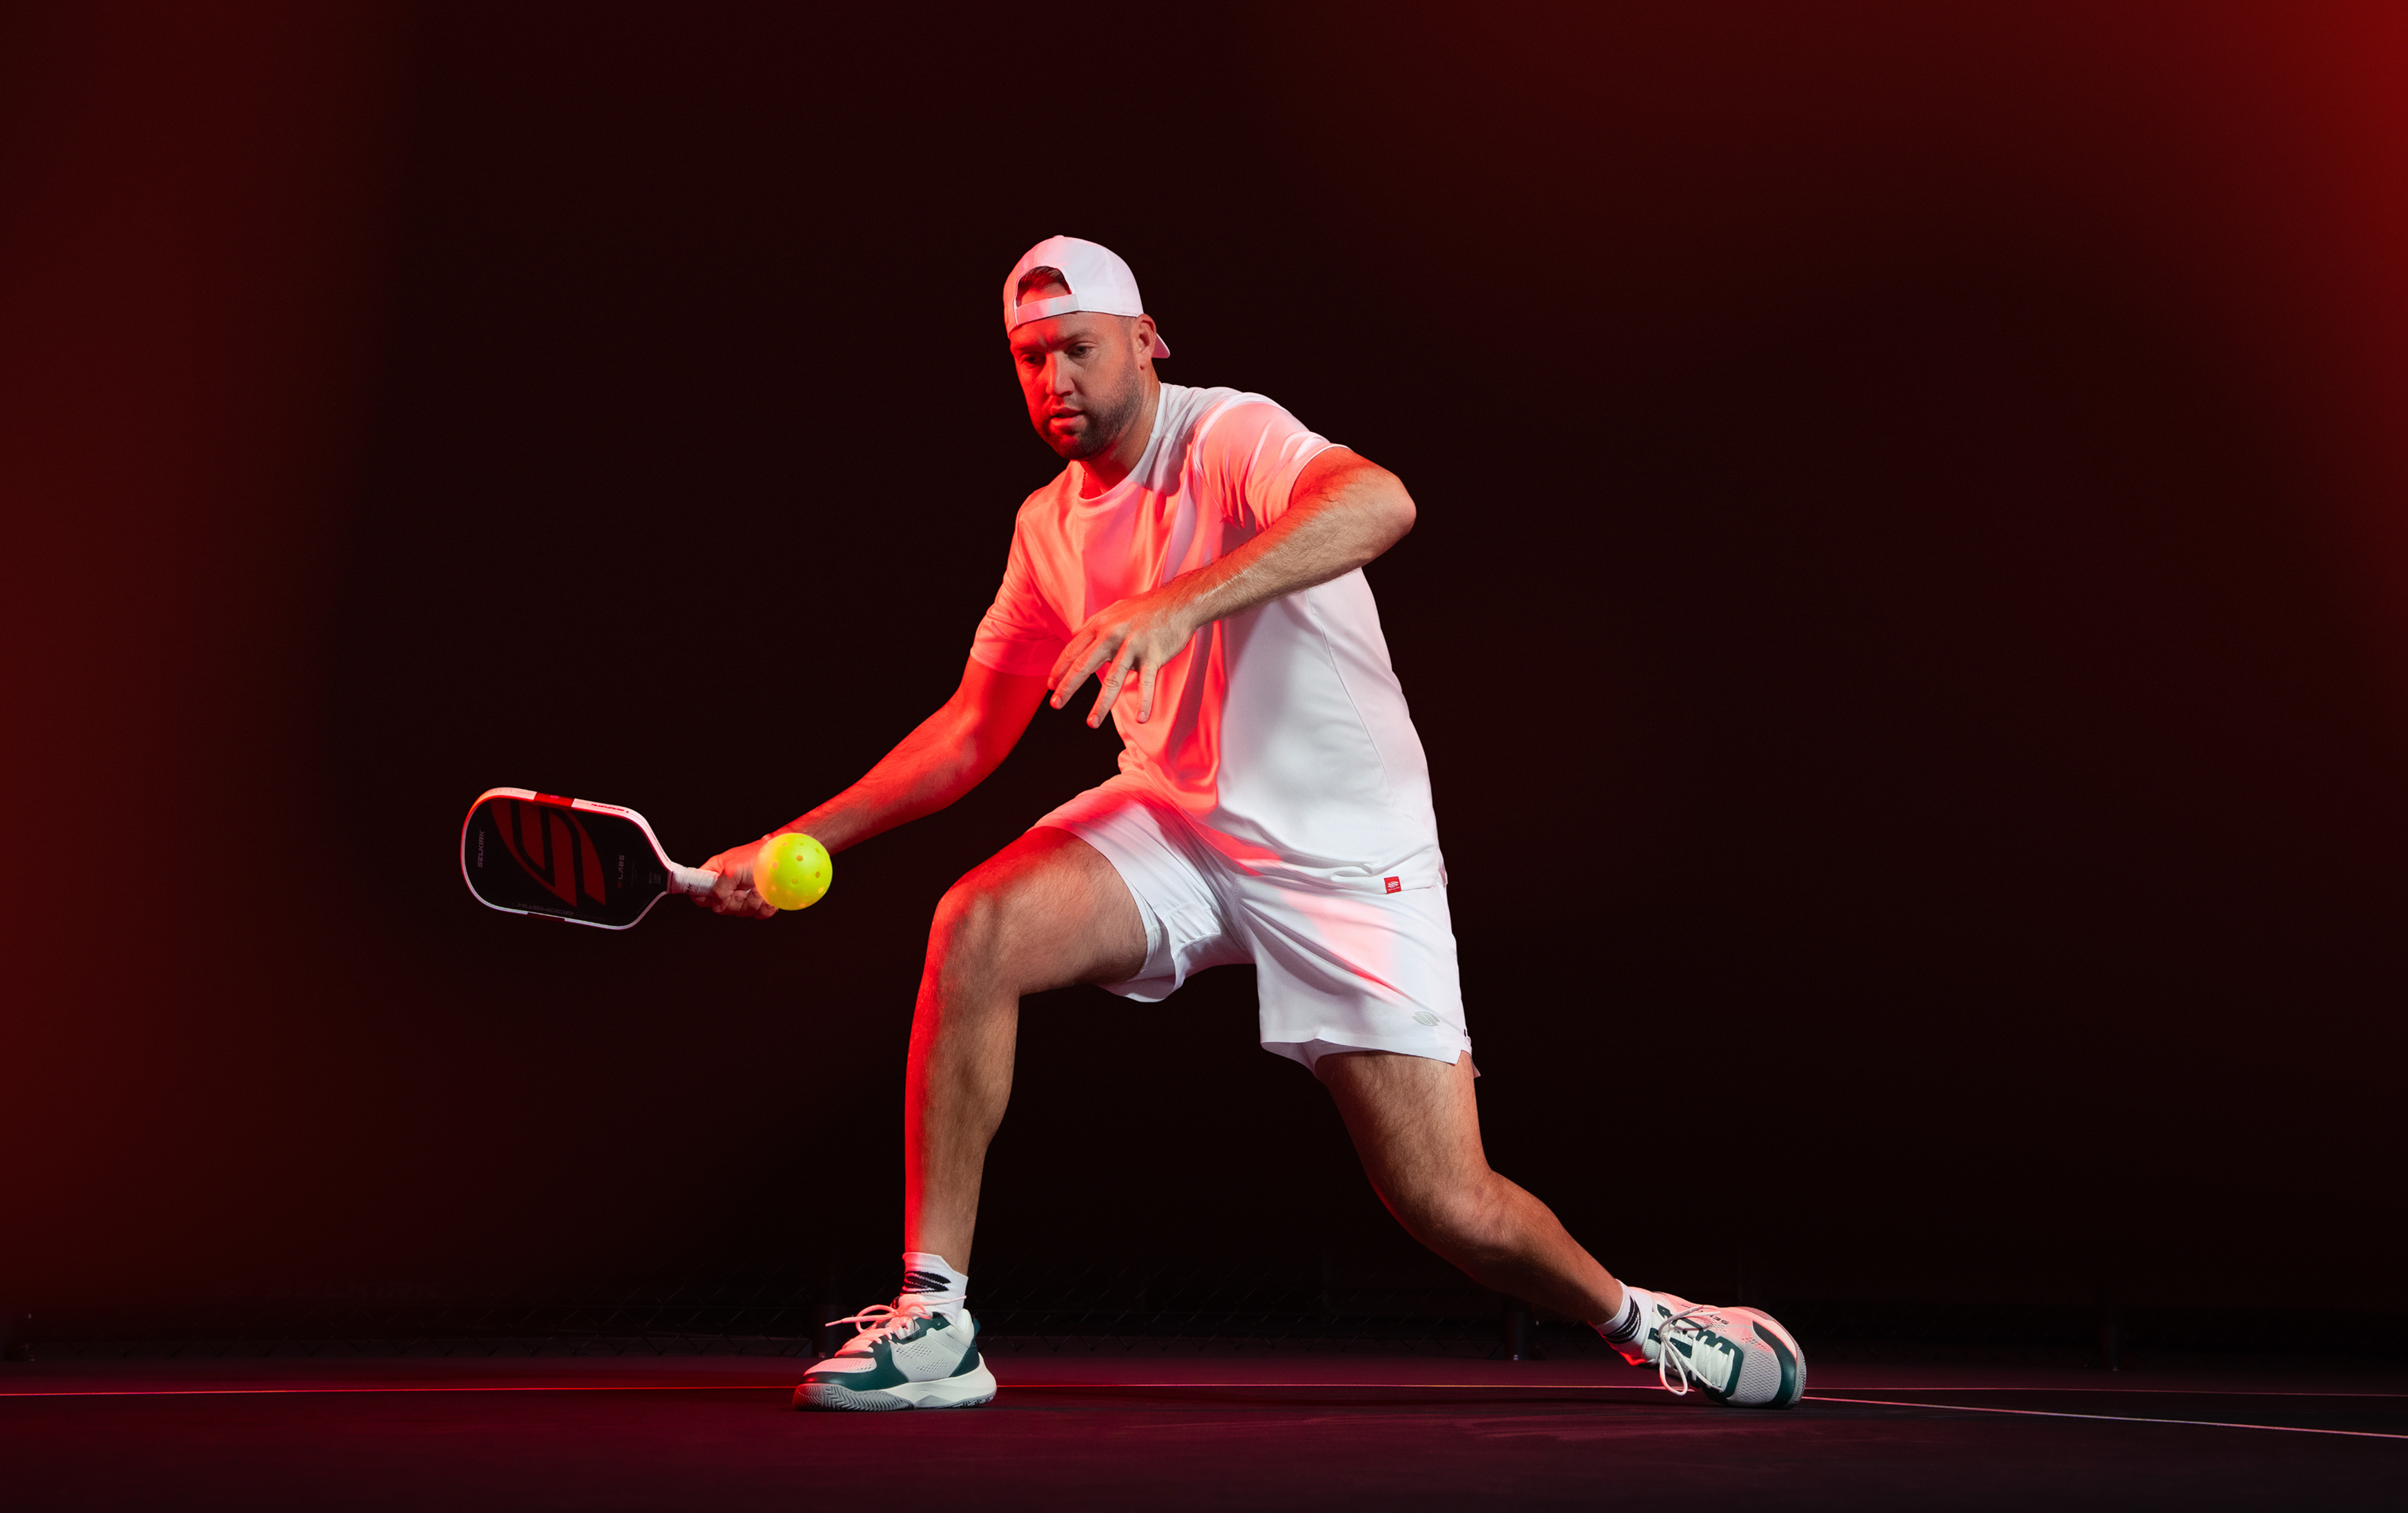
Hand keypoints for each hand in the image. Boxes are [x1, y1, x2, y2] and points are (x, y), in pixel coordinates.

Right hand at [690, 840, 778, 918]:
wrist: (782, 858)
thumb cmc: (758, 856)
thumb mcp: (732, 870)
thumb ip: (719, 889)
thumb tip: (717, 904)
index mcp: (716, 874)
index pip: (698, 893)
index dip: (704, 898)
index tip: (717, 896)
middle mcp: (728, 886)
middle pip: (721, 908)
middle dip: (735, 901)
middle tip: (742, 889)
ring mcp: (744, 895)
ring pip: (741, 913)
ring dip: (752, 902)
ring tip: (758, 887)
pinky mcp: (759, 902)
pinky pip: (759, 914)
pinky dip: (765, 906)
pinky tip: (767, 894)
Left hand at [1047, 583, 1196, 727]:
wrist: (1179, 602)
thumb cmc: (1145, 608)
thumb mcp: (1113, 610)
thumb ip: (1092, 623)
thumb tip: (1073, 633)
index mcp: (1101, 625)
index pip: (1073, 650)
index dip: (1060, 668)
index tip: (1050, 685)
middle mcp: (1113, 635)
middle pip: (1085, 665)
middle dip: (1068, 687)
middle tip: (1056, 704)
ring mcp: (1133, 646)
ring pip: (1113, 679)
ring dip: (1101, 704)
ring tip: (1091, 723)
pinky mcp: (1153, 655)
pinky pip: (1147, 683)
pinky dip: (1144, 702)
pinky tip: (1141, 719)